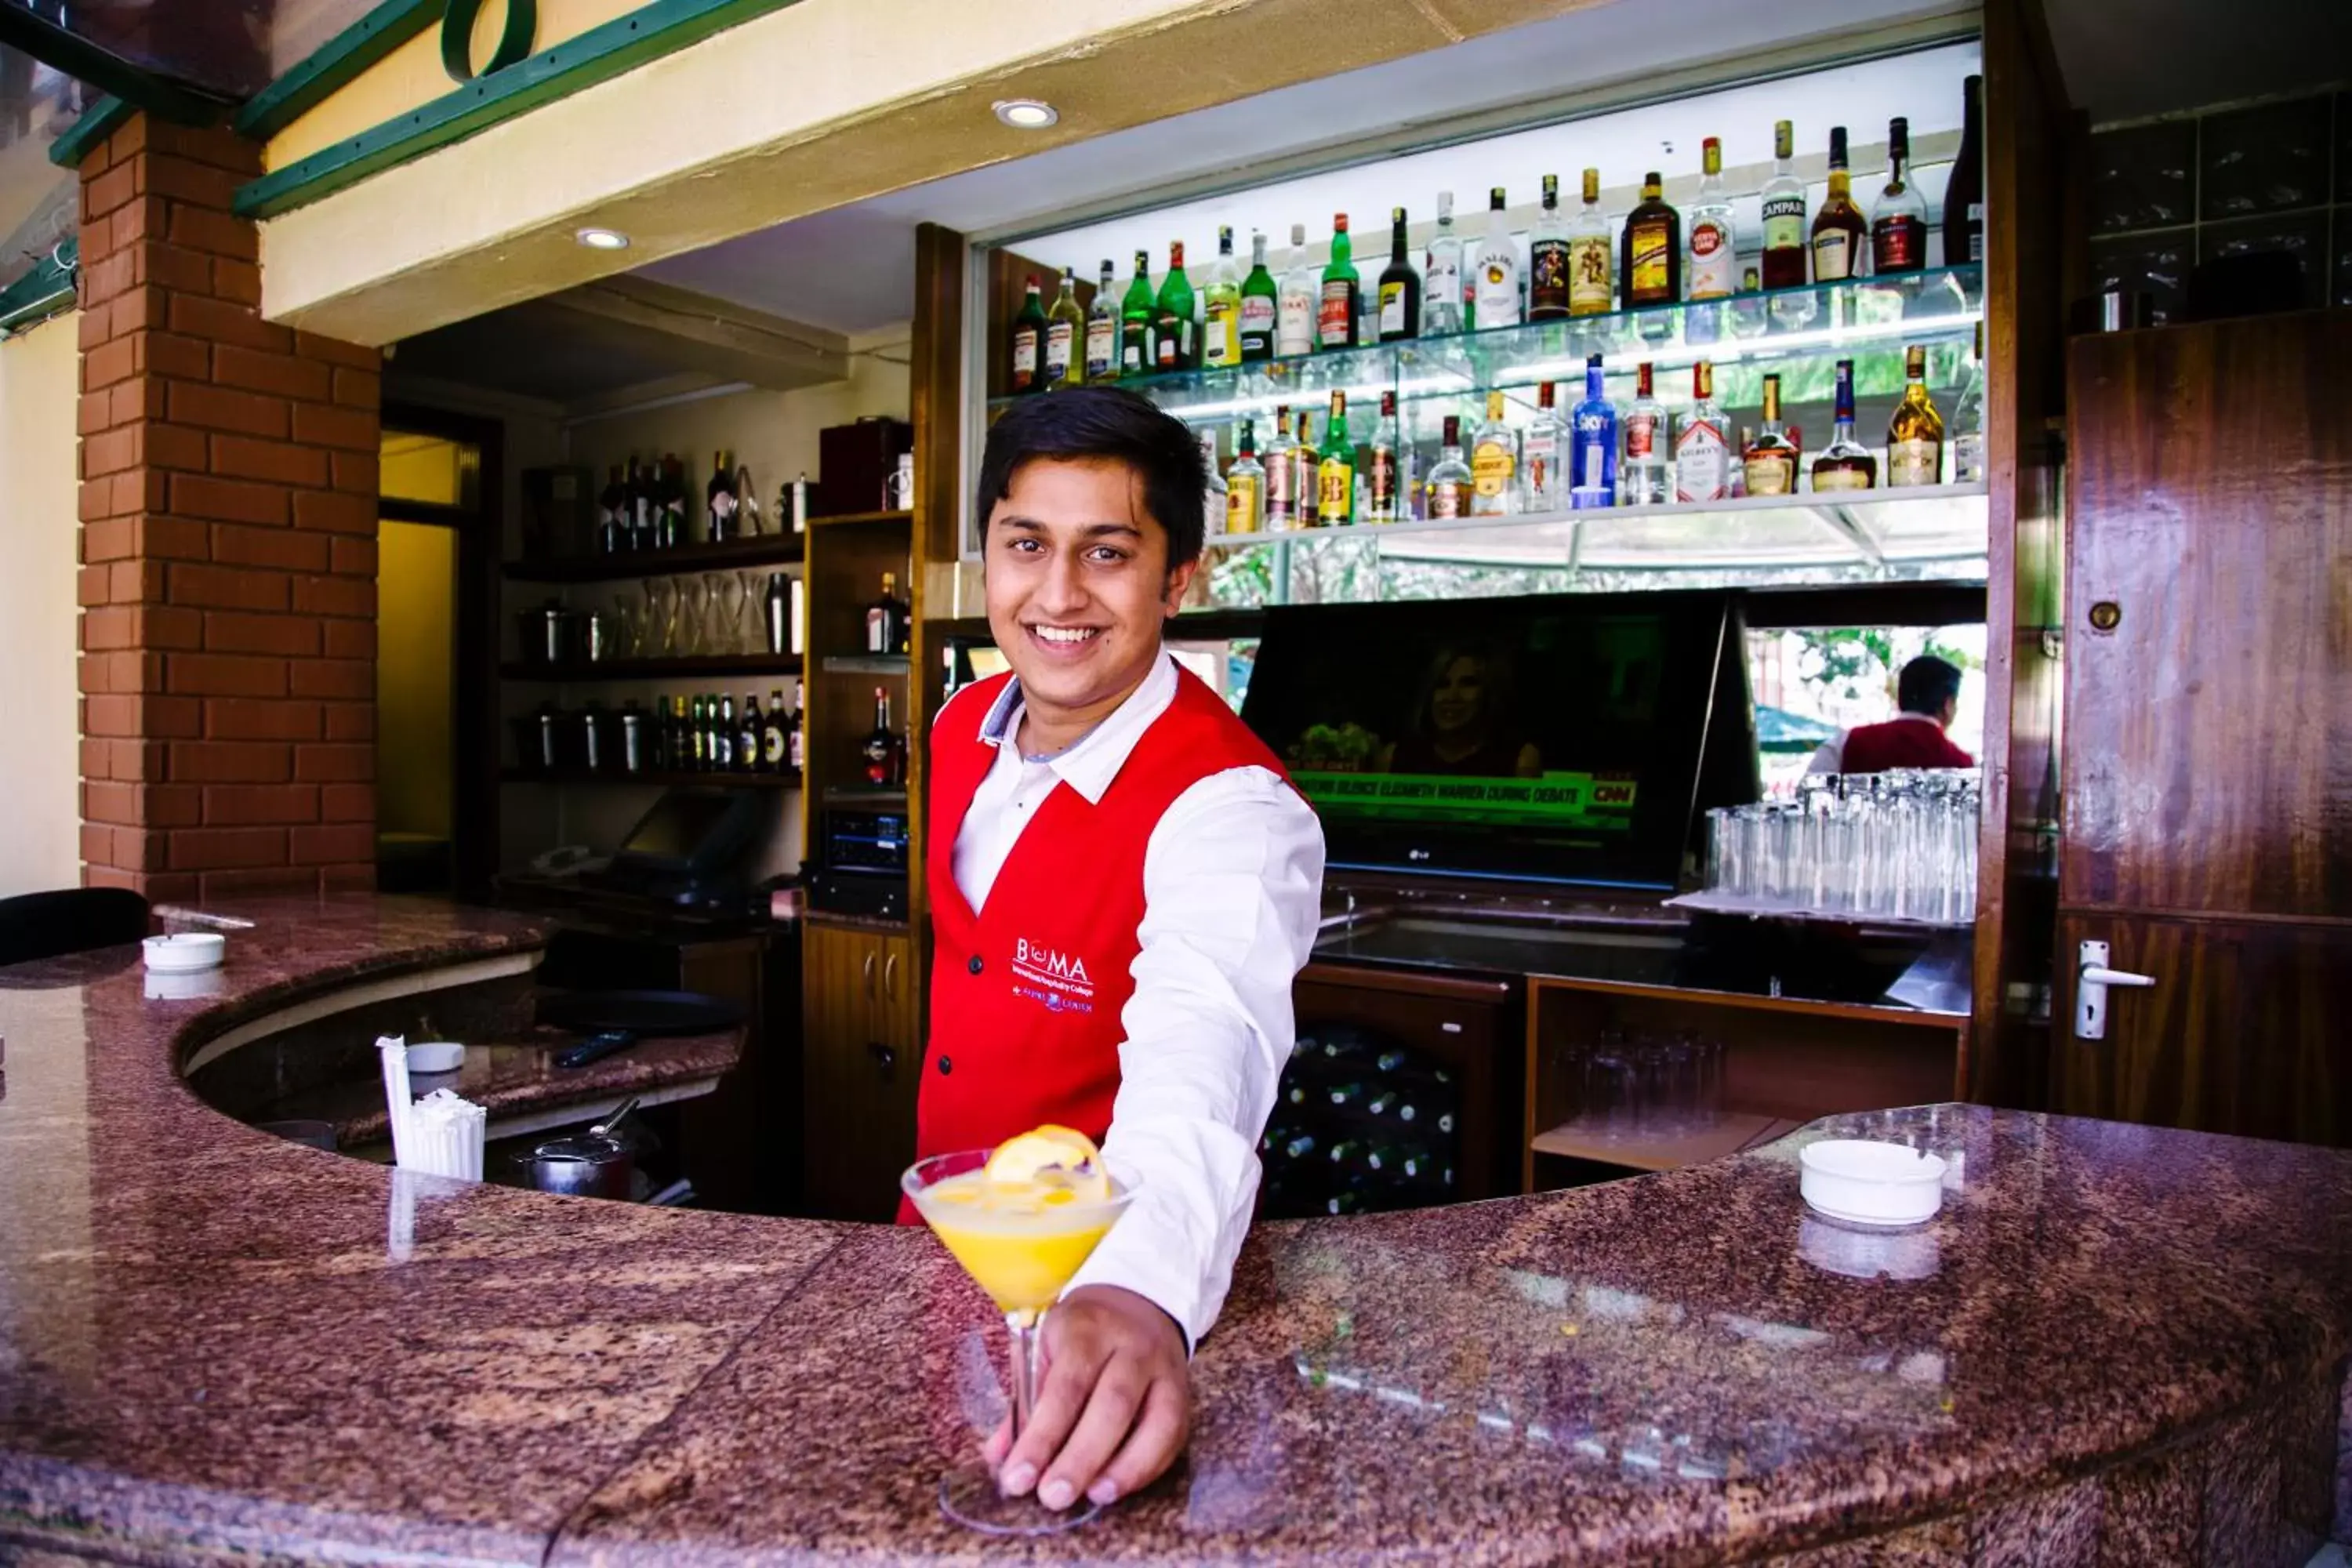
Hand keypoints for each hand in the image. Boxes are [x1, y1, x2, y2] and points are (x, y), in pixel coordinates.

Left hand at [986, 1284, 1188, 1510]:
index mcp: (1088, 1330)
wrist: (1136, 1303)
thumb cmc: (1080, 1335)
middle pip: (1112, 1405)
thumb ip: (1024, 1403)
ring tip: (1093, 1498)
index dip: (1042, 1437)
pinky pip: (1174, 1436)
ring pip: (1155, 1422)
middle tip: (1052, 1497)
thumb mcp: (1045, 1349)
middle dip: (1081, 1458)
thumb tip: (1000, 1458)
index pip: (1065, 1387)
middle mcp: (1133, 1348)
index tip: (1017, 1477)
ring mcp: (1165, 1370)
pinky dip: (1147, 1468)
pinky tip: (1118, 1489)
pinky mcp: (1185, 1394)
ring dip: (1124, 1468)